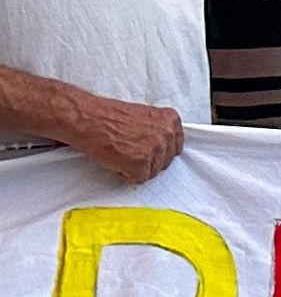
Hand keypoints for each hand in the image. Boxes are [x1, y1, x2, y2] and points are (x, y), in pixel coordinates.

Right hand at [65, 93, 182, 182]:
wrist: (89, 119)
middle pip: (164, 162)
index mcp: (171, 121)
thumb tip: (164, 147)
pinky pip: (138, 179)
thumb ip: (159, 131)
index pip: (174, 148)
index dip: (157, 153)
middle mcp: (168, 134)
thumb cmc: (110, 118)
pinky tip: (116, 160)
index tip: (144, 150)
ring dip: (136, 168)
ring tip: (121, 153)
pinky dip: (125, 174)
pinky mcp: (141, 163)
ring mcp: (156, 149)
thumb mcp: (145, 118)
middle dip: (147, 161)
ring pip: (152, 172)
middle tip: (128, 151)